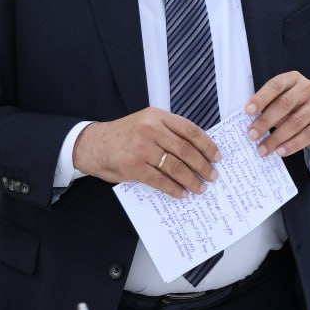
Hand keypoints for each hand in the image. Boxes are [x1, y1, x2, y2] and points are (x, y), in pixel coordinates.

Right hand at [73, 107, 218, 198]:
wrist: (92, 144)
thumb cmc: (123, 135)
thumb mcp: (146, 122)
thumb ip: (168, 131)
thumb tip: (198, 151)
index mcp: (157, 116)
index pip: (190, 130)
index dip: (207, 145)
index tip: (217, 157)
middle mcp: (151, 129)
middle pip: (186, 150)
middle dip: (203, 165)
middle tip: (212, 176)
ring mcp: (142, 148)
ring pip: (175, 166)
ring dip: (191, 180)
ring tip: (200, 187)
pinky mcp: (133, 167)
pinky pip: (160, 180)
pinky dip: (174, 188)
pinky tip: (181, 193)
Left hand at [245, 71, 309, 157]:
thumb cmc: (294, 110)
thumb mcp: (281, 104)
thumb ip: (267, 108)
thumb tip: (249, 122)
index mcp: (293, 79)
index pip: (276, 85)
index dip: (261, 98)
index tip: (247, 112)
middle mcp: (309, 88)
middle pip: (285, 104)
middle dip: (265, 121)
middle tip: (252, 135)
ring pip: (295, 122)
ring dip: (276, 137)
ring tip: (263, 149)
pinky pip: (308, 134)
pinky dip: (292, 145)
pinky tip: (280, 151)